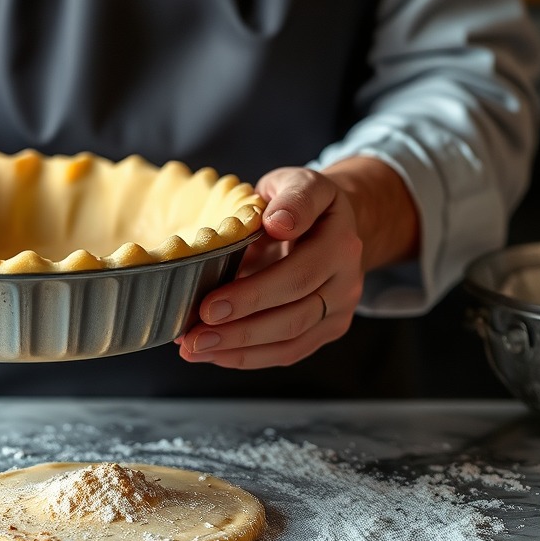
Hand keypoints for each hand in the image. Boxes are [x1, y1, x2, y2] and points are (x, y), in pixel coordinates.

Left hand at [177, 158, 418, 368]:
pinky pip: (289, 352)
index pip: (297, 275)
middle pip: (293, 316)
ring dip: (238, 350)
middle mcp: (346, 282)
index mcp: (340, 243)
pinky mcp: (325, 329)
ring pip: (290, 342)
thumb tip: (278, 222)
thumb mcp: (297, 183)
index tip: (210, 305)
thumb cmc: (300, 201)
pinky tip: (215, 353)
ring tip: (194, 348)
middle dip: (238, 330)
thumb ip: (292, 198)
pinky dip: (248, 357)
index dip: (253, 295)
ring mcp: (338, 310)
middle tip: (193, 335)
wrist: (329, 221)